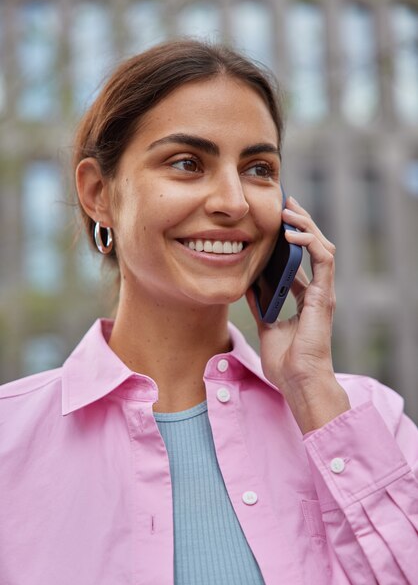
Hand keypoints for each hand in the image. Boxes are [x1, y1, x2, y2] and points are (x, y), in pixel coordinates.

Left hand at [246, 196, 349, 433]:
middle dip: (299, 222)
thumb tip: (248, 284)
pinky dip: (309, 242)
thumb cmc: (285, 361)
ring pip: (321, 246)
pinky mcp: (324, 295)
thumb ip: (261, 304)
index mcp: (304, 297)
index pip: (300, 258)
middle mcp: (316, 290)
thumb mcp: (266, 324)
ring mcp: (322, 292)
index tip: (275, 219)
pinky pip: (323, 259)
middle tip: (285, 202)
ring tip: (288, 210)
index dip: (290, 237)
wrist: (298, 381)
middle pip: (312, 247)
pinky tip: (292, 233)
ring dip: (305, 225)